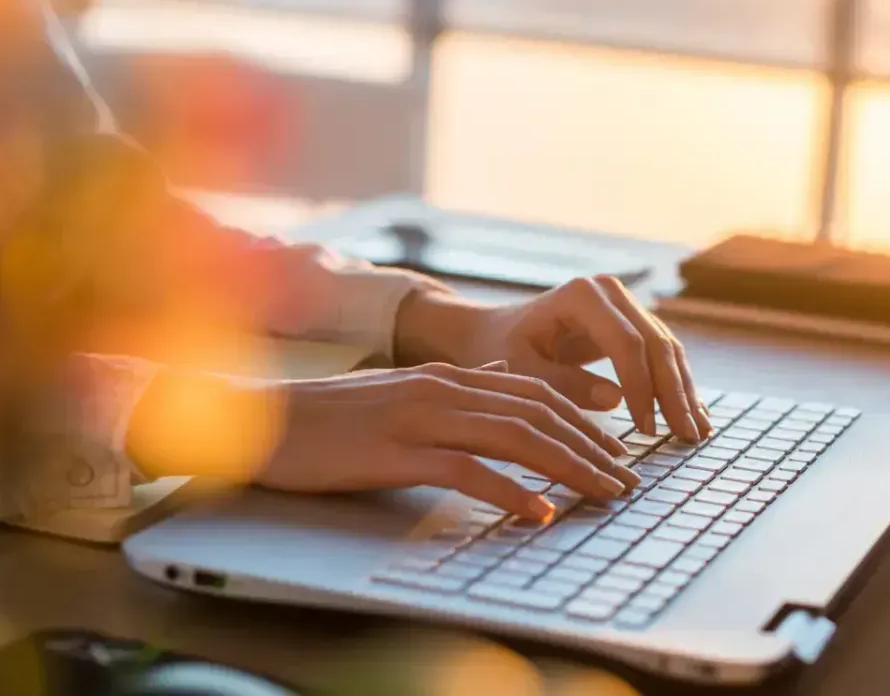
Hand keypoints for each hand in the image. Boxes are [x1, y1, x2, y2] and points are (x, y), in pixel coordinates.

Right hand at [252, 362, 639, 518]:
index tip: (615, 452)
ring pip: (515, 437)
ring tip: (604, 494)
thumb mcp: (399, 392)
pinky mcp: (396, 451)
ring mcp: (420, 417)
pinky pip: (466, 470)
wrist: (262, 421)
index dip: (582, 421)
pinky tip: (538, 512)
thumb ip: (453, 388)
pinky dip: (509, 491)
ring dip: (568, 467)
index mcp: (446, 376)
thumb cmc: (328, 418)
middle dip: (590, 446)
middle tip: (627, 479)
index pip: (533, 393)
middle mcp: (442, 388)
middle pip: (537, 413)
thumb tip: (500, 381)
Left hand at [395, 276, 711, 441]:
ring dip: (684, 392)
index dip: (641, 387)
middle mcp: (610, 292)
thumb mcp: (520, 371)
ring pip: (667, 349)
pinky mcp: (631, 323)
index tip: (645, 430)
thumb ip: (563, 384)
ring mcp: (624, 304)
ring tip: (697, 433)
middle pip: (656, 343)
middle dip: (674, 393)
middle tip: (687, 437)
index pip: (626, 342)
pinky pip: (662, 355)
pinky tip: (692, 416)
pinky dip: (677, 387)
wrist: (490, 333)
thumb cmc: (497, 351)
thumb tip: (617, 399)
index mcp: (581, 295)